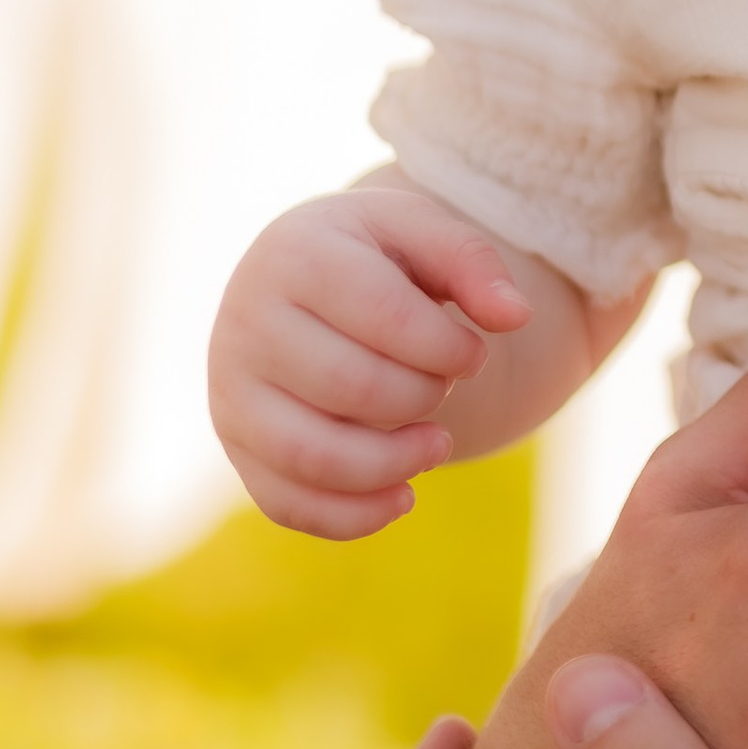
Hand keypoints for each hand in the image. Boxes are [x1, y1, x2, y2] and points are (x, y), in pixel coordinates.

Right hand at [208, 184, 531, 535]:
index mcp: (296, 255)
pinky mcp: (239, 450)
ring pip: (314, 457)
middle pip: (352, 387)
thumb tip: (515, 315)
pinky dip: (356, 516)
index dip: (448, 347)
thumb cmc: (371, 257)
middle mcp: (246, 324)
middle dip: (425, 397)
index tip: (473, 353)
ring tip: (437, 445)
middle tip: (445, 387)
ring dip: (395, 465)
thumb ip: (473, 262)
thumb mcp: (420, 232)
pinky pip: (289, 505)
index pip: (384, 316)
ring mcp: (232, 393)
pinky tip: (403, 496)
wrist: (301, 284)